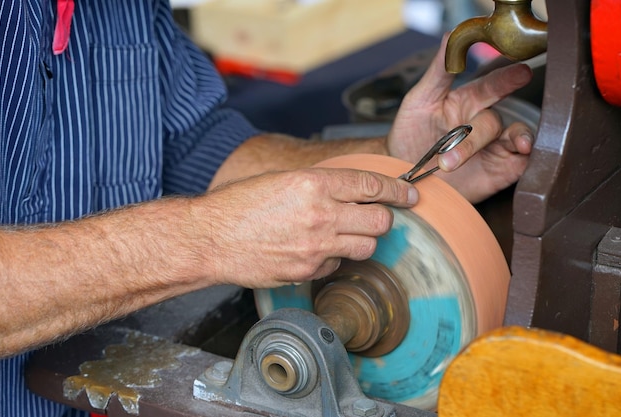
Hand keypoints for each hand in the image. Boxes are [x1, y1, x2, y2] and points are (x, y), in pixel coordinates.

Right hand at [198, 168, 417, 287]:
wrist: (211, 238)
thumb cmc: (239, 205)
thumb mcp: (281, 180)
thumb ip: (319, 185)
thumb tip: (350, 190)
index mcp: (313, 183)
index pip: (372, 184)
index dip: (397, 189)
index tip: (409, 194)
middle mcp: (321, 214)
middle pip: (381, 220)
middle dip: (385, 217)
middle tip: (378, 216)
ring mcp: (316, 246)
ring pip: (367, 246)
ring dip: (363, 239)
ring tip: (345, 234)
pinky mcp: (308, 271)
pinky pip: (338, 264)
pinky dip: (334, 258)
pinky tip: (316, 250)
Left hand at [387, 34, 533, 202]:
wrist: (404, 172)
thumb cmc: (410, 134)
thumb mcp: (419, 99)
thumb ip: (438, 71)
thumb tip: (449, 38)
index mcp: (468, 101)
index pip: (491, 86)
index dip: (506, 79)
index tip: (521, 73)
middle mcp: (483, 122)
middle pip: (494, 121)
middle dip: (474, 139)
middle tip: (448, 158)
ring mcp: (495, 146)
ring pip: (515, 138)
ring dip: (510, 144)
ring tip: (500, 153)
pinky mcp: (501, 170)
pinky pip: (523, 163)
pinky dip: (527, 160)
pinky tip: (522, 157)